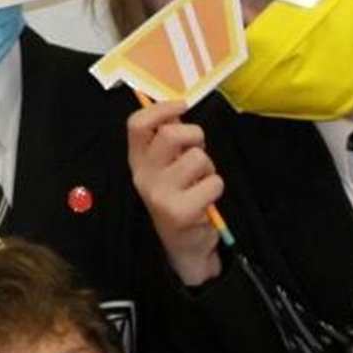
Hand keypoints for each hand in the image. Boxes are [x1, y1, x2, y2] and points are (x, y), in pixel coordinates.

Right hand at [127, 99, 223, 286]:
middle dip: (195, 136)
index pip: (137, 124)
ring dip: (209, 168)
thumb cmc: (180, 198)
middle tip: (197, 151)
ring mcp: (159, 195)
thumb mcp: (167, 168)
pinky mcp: (179, 211)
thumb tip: (176, 108)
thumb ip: (169, 140)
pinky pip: (213, 183)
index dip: (161, 109)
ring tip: (201, 183)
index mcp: (138, 162)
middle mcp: (143, 177)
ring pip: (198, 158)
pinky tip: (205, 201)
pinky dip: (216, 189)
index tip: (182, 106)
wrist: (185, 246)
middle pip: (171, 134)